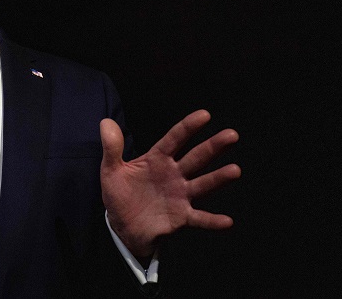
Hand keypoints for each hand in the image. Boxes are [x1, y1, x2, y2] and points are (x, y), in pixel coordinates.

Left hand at [100, 110, 240, 258]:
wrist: (123, 226)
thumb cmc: (120, 194)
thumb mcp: (111, 170)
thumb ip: (112, 147)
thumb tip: (105, 122)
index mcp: (157, 159)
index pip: (174, 139)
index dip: (188, 127)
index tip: (205, 115)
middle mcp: (174, 174)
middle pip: (196, 157)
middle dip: (213, 146)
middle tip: (232, 135)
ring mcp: (180, 195)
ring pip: (202, 184)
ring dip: (218, 178)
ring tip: (235, 170)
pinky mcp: (181, 217)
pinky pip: (199, 218)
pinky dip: (212, 220)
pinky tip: (227, 221)